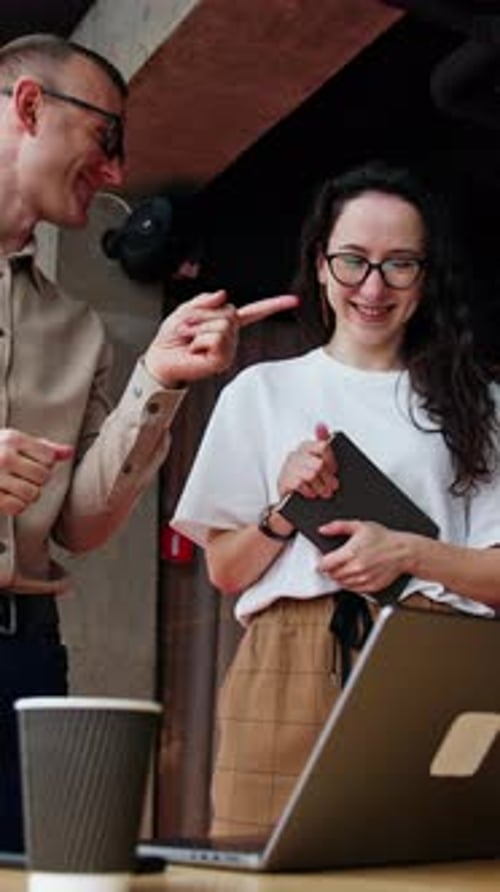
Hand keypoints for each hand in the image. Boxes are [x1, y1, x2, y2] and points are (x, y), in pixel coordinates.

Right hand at [0, 429, 73, 515]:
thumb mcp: (14, 442)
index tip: (31, 463)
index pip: (49, 458)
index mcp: (12, 439)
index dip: (44, 464)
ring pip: (33, 494)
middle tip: (22, 477)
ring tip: (16, 487)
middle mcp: (4, 457)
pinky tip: (9, 497)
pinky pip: (18, 507)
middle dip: (36, 480)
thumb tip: (68, 452)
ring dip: (28, 494)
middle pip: (43, 477)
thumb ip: (43, 447)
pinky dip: (16, 505)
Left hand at [144, 290, 298, 386]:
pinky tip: (195, 349)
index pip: (253, 312)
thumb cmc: (171, 340)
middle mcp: (230, 337)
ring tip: (191, 339)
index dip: (273, 305)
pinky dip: (199, 340)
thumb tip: (223, 294)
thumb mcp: (185, 310)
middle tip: (190, 328)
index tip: (293, 301)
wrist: (160, 360)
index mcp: (224, 323)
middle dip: (204, 315)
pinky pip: (215, 338)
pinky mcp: (222, 360)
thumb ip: (204, 300)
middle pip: (230, 312)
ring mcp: (228, 350)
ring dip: (199, 328)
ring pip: (222, 324)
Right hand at [277, 423, 338, 498]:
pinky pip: (300, 483)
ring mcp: (289, 467)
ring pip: (311, 474)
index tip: (334, 470)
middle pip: (319, 464)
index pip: (323, 446)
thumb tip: (320, 425)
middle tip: (333, 486)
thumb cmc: (306, 475)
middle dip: (328, 478)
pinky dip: (308, 491)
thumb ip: (321, 440)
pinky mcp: (283, 480)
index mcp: (305, 446)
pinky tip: (311, 493)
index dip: (331, 460)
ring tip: (324, 492)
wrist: (291, 494)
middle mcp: (295, 454)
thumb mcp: (317, 457)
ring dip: (320, 486)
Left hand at [317, 519, 410, 593]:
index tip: (323, 560)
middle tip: (333, 563)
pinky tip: (353, 574)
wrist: (402, 551)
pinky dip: (349, 584)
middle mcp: (356, 568)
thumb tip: (323, 530)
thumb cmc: (383, 538)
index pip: (326, 564)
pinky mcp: (370, 587)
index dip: (321, 562)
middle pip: (332, 575)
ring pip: (341, 583)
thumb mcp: (359, 526)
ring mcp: (363, 579)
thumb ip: (338, 527)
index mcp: (351, 553)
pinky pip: (353, 589)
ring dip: (339, 577)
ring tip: (344, 568)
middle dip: (330, 570)